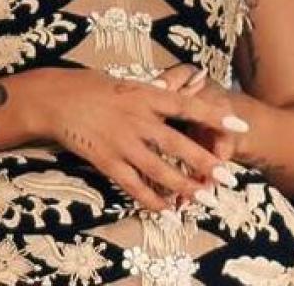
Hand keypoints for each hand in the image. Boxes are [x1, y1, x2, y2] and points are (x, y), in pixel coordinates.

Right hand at [41, 68, 238, 210]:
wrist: (54, 99)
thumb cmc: (92, 86)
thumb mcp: (127, 82)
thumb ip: (152, 93)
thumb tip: (178, 90)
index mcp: (145, 95)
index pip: (186, 106)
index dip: (213, 117)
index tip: (239, 125)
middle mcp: (137, 119)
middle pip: (178, 145)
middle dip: (205, 163)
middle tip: (228, 179)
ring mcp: (121, 142)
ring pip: (158, 170)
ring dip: (183, 187)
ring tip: (204, 200)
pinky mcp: (105, 160)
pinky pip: (133, 184)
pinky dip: (151, 199)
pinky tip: (166, 210)